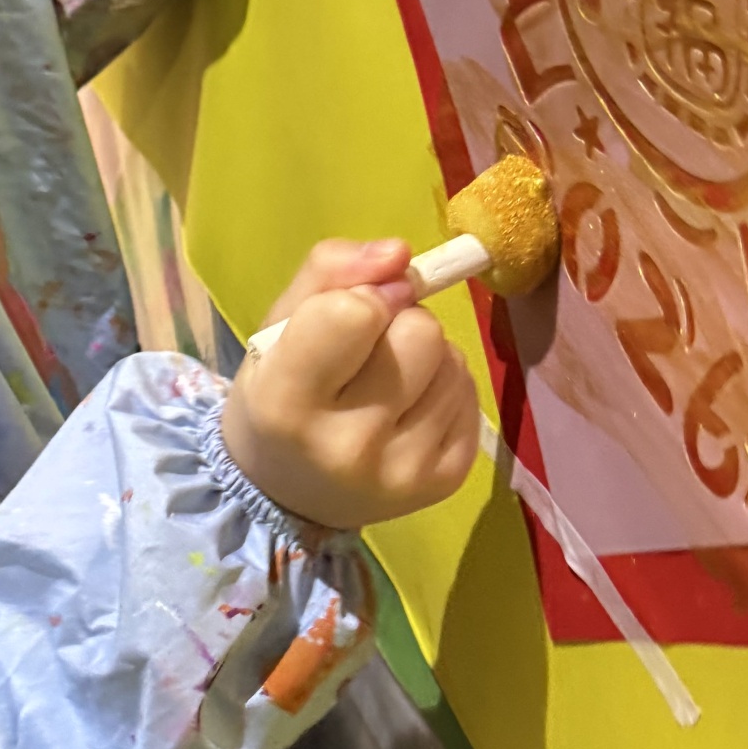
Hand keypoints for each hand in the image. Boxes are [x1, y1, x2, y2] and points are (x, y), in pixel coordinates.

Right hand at [222, 239, 479, 529]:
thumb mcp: (278, 326)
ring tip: (386, 382)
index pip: (355, 312)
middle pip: (420, 330)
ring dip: (423, 356)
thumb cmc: (278, 395)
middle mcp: (348, 446)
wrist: (287, 494)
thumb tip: (400, 254)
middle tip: (366, 352)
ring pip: (452, 358)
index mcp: (286, 403)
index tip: (345, 312)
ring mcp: (404, 469)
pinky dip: (441, 387)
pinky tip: (408, 407)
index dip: (360, 296)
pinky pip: (469, 393)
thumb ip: (329, 271)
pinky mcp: (447, 480)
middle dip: (397, 323)